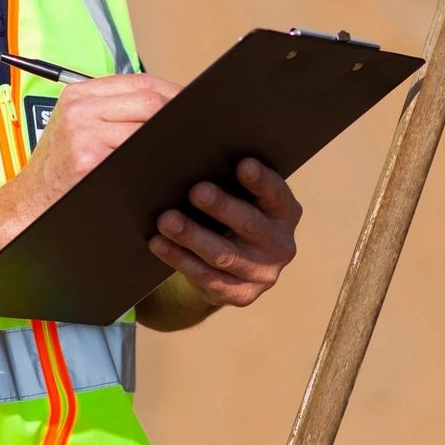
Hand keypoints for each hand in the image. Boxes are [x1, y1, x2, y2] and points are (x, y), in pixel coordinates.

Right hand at [19, 73, 181, 214]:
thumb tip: (168, 106)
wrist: (28, 207)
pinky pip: (138, 152)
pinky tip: (163, 169)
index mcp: (79, 95)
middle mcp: (80, 108)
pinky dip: (156, 159)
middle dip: (177, 116)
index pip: (141, 82)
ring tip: (183, 152)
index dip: (173, 93)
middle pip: (150, 100)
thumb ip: (114, 113)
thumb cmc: (59, 172)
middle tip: (195, 134)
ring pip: (148, 125)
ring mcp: (83, 132)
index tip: (192, 107)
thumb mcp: (77, 130)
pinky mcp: (89, 158)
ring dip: (170, 140)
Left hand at [149, 158, 300, 308]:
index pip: (277, 194)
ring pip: (224, 255)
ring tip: (166, 220)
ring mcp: (262, 274)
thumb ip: (230, 180)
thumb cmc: (232, 217)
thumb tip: (190, 149)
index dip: (261, 181)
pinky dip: (179, 259)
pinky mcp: (240, 294)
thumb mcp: (242, 198)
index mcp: (285, 213)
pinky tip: (159, 244)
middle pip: (250, 225)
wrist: (232, 269)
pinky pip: (206, 277)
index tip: (243, 164)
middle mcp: (280, 245)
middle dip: (222, 207)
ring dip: (193, 236)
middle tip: (196, 191)